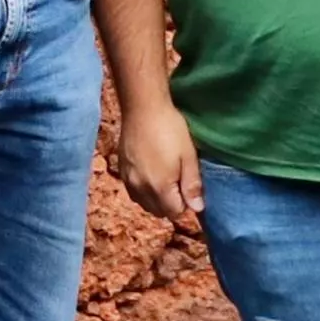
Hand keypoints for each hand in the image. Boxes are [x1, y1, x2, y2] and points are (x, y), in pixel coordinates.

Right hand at [113, 89, 204, 222]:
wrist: (142, 108)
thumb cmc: (169, 129)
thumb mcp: (188, 156)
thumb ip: (192, 185)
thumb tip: (197, 208)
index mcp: (160, 187)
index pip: (175, 212)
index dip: (186, 204)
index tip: (189, 187)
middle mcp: (141, 189)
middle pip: (159, 212)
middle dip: (172, 204)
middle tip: (180, 182)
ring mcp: (129, 180)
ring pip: (145, 204)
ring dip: (157, 199)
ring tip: (166, 179)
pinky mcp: (122, 171)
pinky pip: (134, 192)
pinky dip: (144, 191)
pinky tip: (151, 174)